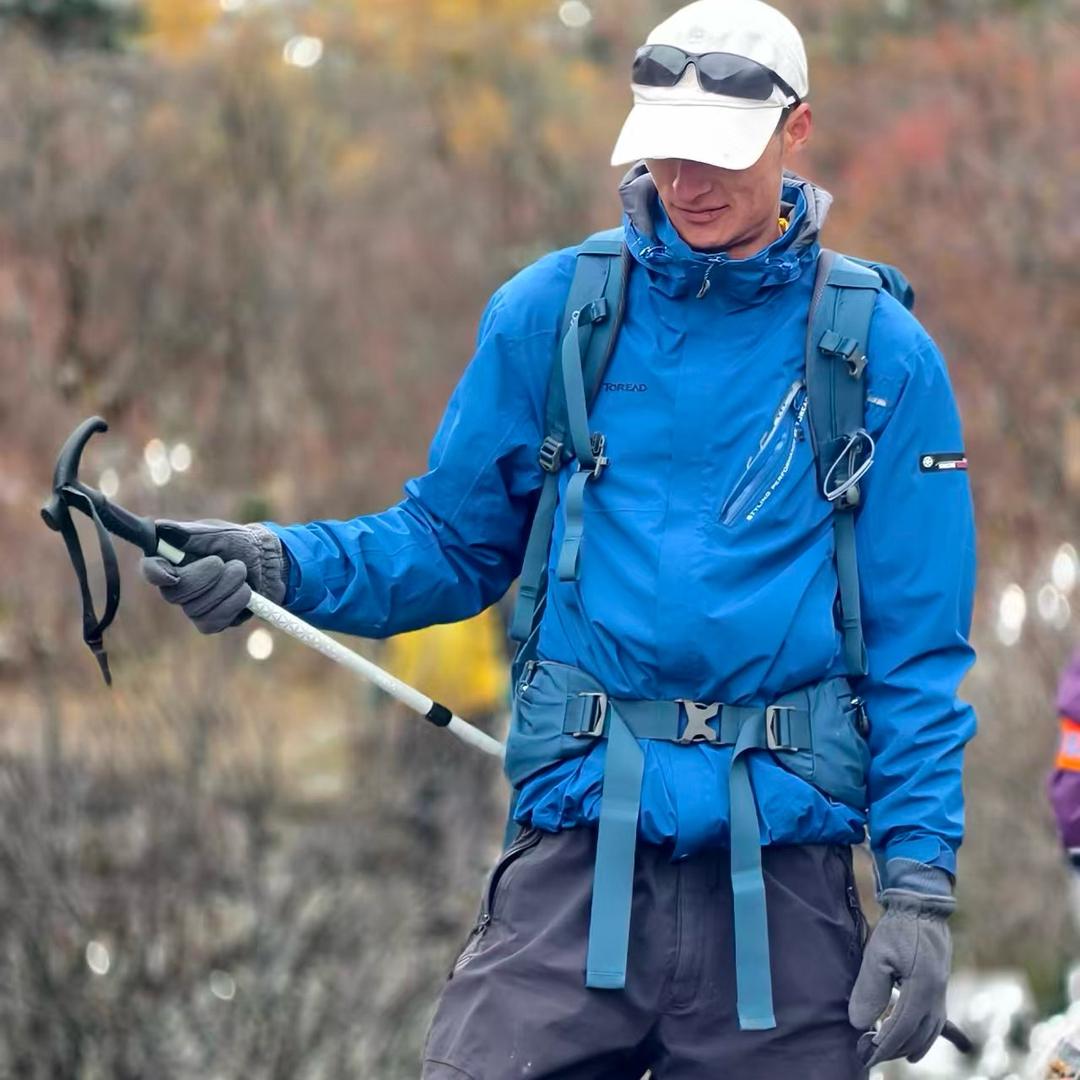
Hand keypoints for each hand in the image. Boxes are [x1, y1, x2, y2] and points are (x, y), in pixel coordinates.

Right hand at [140, 520, 287, 633]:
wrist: (267, 561)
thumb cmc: (238, 542)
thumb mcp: (215, 532)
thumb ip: (188, 533)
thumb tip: (159, 528)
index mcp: (172, 559)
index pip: (150, 569)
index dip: (155, 573)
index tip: (172, 574)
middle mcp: (177, 585)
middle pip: (175, 594)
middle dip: (206, 578)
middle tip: (226, 563)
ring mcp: (193, 606)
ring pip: (197, 609)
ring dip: (227, 587)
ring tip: (241, 572)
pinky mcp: (210, 621)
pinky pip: (212, 622)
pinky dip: (233, 604)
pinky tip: (245, 592)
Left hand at [849, 867, 954, 1066]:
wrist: (922, 905)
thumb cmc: (898, 928)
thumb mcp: (877, 955)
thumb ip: (870, 990)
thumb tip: (860, 1023)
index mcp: (922, 989)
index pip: (902, 1029)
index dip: (885, 1045)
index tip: (867, 1055)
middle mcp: (937, 995)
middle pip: (918, 1034)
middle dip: (895, 1048)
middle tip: (872, 1055)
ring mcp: (941, 991)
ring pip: (930, 1030)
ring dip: (911, 1045)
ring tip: (895, 1054)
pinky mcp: (940, 985)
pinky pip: (936, 1020)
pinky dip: (925, 1034)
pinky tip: (917, 1042)